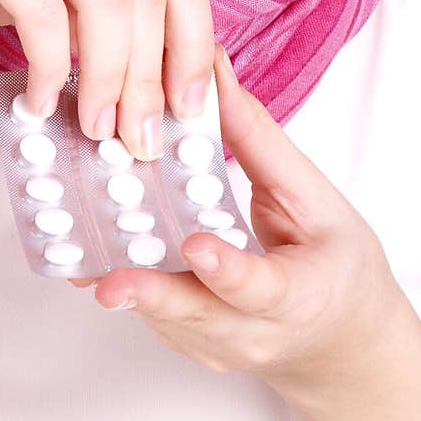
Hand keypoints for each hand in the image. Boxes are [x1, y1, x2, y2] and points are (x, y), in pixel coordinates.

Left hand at [71, 42, 409, 394]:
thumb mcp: (318, 200)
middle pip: (196, 315)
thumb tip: (212, 73)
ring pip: (162, 315)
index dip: (226, 268)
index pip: (260, 287)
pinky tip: (92, 247)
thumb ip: (260, 142)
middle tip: (107, 280)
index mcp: (300, 296)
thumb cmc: (337, 263)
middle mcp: (253, 333)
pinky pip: (152, 310)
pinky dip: (127, 277)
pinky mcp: (187, 342)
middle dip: (149, 295)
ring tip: (78, 241)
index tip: (197, 245)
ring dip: (123, 279)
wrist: (342, 340)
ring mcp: (215, 346)